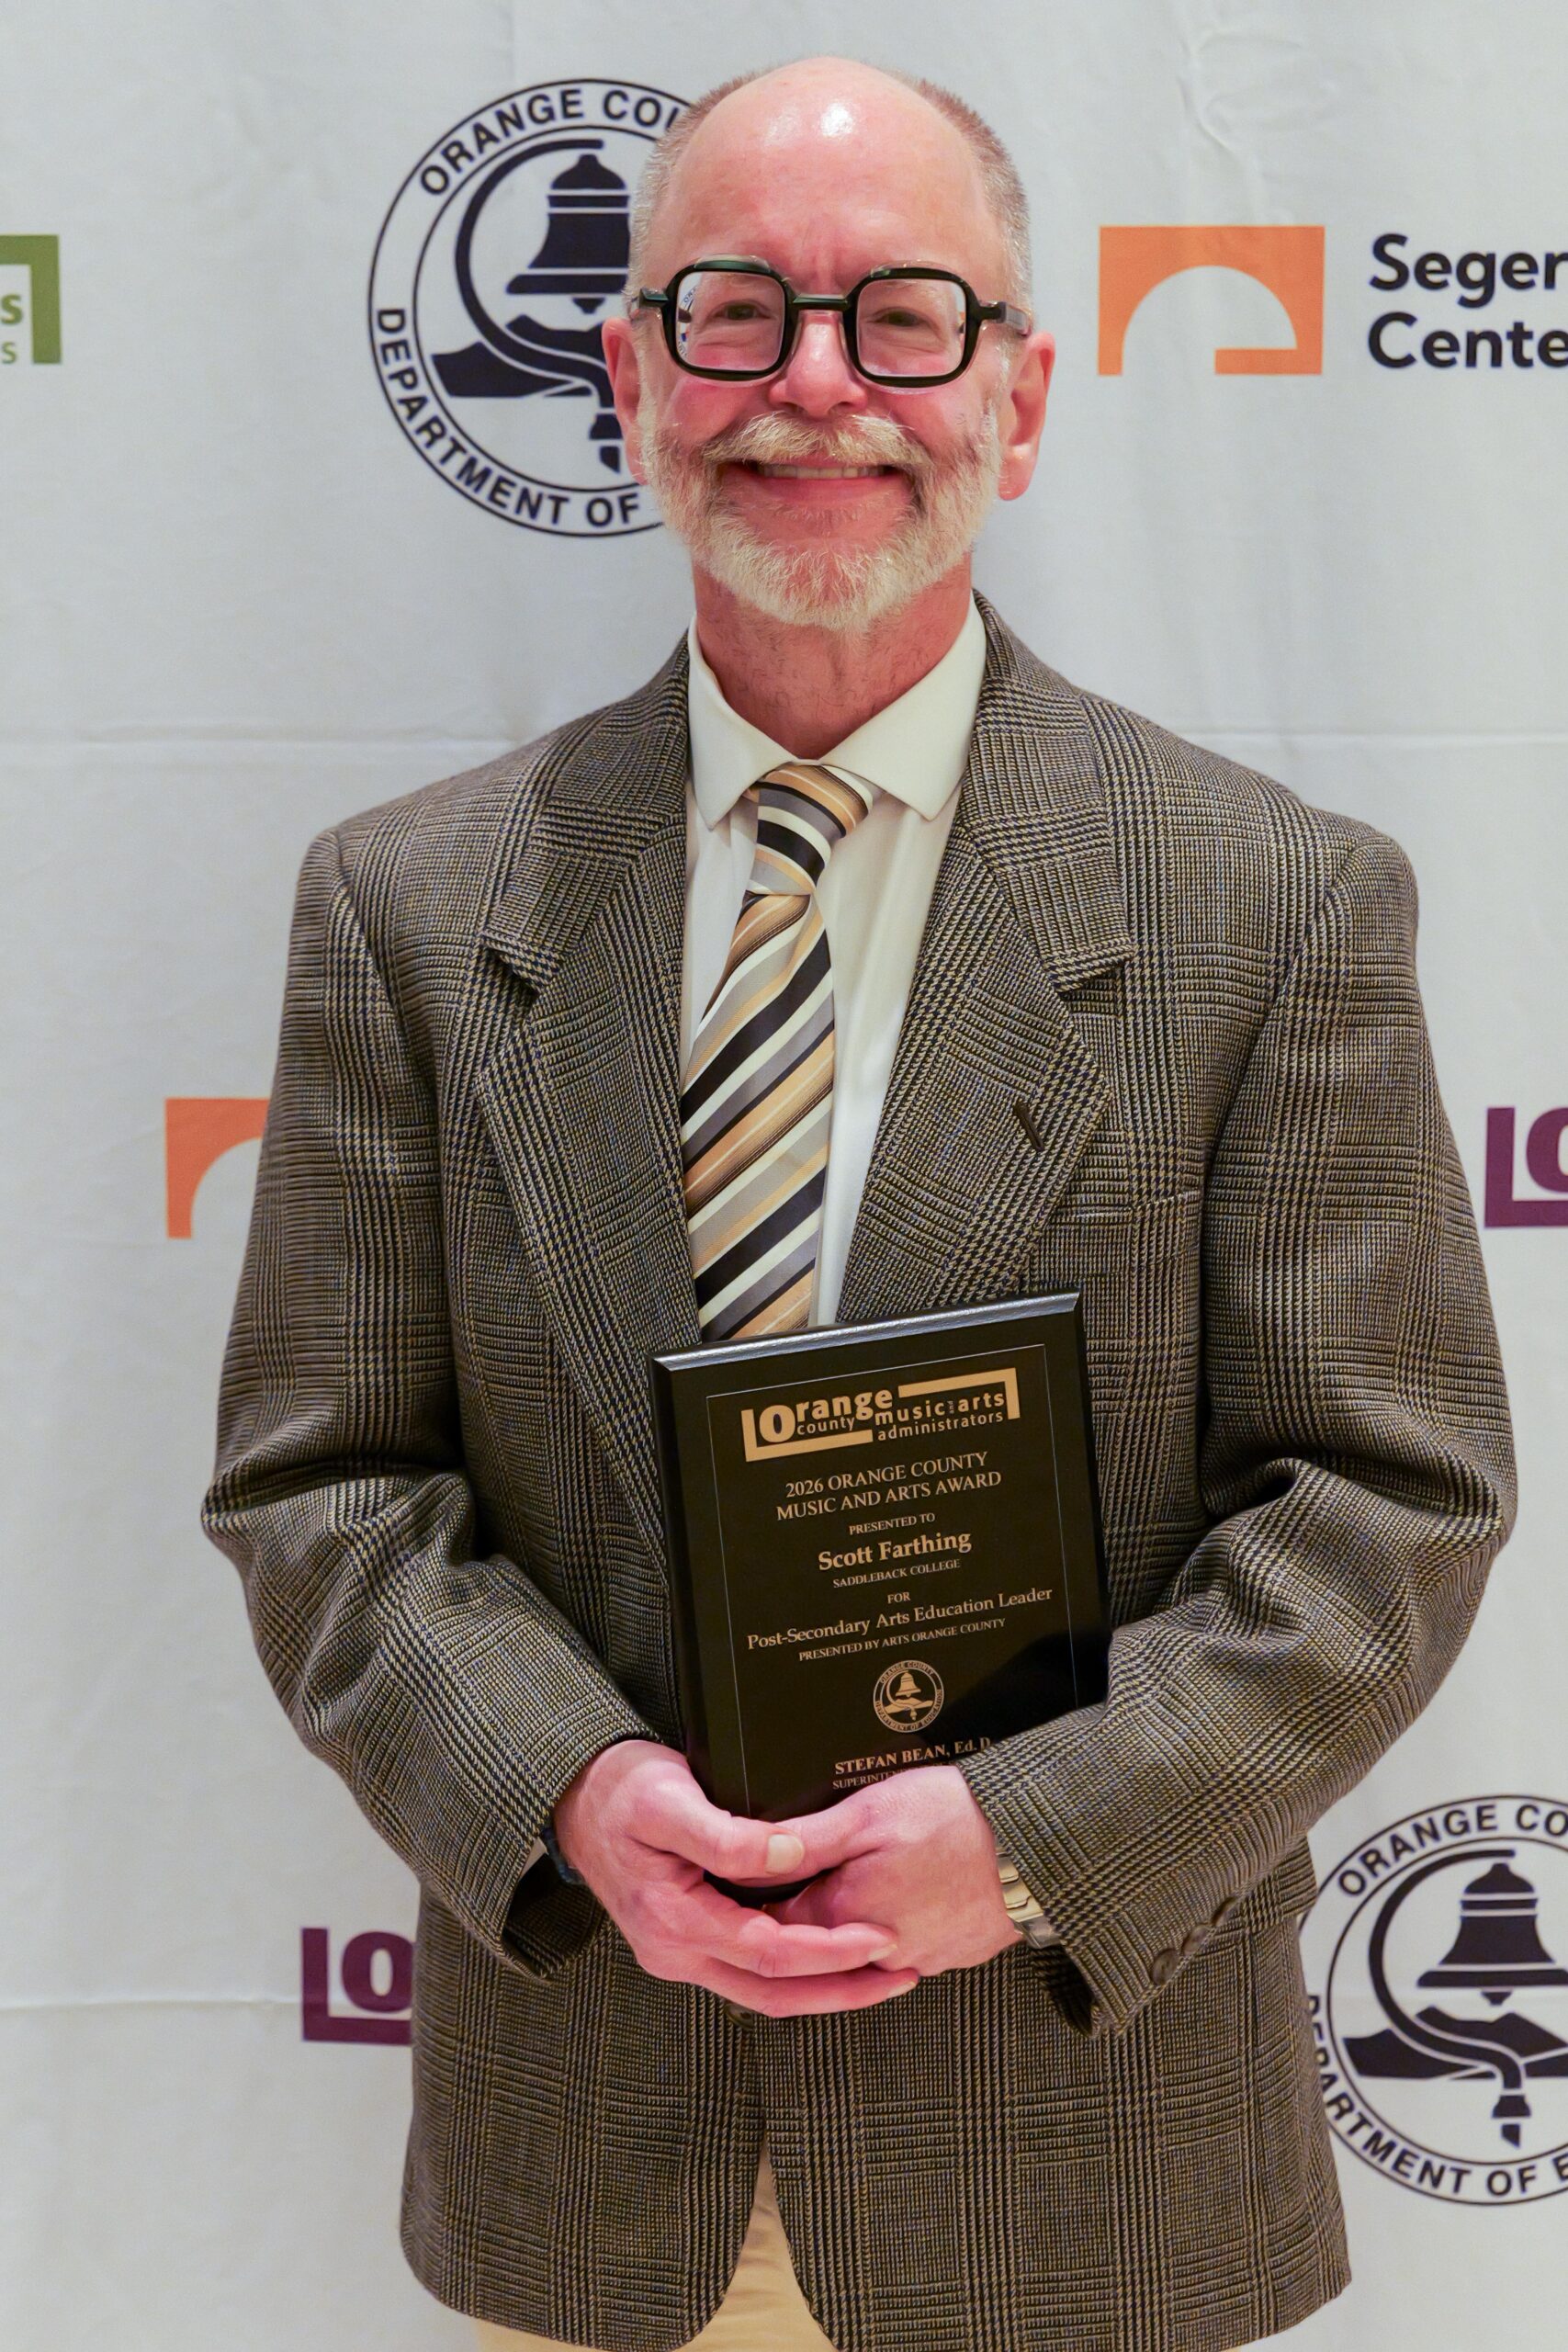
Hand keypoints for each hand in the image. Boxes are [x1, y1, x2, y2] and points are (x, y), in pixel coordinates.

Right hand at [552, 1740, 921, 2015]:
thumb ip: (726, 1835)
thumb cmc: (620, 1790)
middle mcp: (675, 1951)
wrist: (573, 1796)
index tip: (880, 1937)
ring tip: (883, 1973)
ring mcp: (679, 1951)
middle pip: (773, 1992)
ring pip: (762, 1989)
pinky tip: (831, 1952)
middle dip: (842, 1990)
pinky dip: (795, 1969)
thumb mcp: (668, 1799)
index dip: (830, 1952)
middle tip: (905, 1975)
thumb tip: (789, 1855)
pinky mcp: (687, 1938)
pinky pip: (749, 1968)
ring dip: (823, 1986)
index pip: (769, 1953)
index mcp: (673, 1921)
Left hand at [766, 1765, 1029, 1974]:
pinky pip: (908, 1946)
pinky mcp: (952, 1955)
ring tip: (867, 1870)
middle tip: (812, 1866)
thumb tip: (746, 1861)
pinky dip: (899, 1921)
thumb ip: (804, 1842)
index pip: (774, 1926)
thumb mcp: (868, 1811)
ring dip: (855, 1917)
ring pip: (865, 1946)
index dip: (760, 1899)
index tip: (755, 1874)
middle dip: (808, 1906)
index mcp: (844, 1916)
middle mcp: (878, 1953)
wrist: (1038, 1841)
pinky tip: (908, 1885)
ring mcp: (920, 1959)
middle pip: (819, 1940)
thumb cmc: (955, 1817)